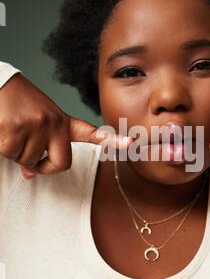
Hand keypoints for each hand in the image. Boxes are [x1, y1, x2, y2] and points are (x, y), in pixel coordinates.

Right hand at [0, 73, 132, 178]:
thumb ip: (38, 147)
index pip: (89, 133)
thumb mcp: (35, 122)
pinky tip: (3, 129)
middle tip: (31, 163)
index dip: (110, 140)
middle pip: (61, 164)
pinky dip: (4, 149)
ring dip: (17, 154)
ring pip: (30, 161)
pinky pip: (11, 154)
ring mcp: (37, 125)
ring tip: (12, 129)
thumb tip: (30, 175)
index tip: (129, 142)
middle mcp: (54, 123)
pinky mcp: (16, 128)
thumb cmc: (16, 103)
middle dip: (45, 168)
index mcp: (62, 121)